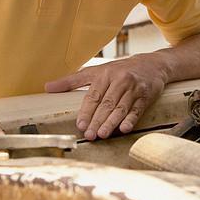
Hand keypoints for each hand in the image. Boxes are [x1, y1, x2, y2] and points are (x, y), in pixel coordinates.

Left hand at [45, 55, 166, 140]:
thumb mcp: (96, 71)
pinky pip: (137, 109)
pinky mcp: (146, 95)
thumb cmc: (120, 70)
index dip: (87, 111)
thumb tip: (47, 87)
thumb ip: (72, 81)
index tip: (80, 125)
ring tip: (103, 134)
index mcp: (105, 75)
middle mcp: (120, 80)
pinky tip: (124, 128)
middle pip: (107, 104)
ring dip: (112, 122)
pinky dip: (131, 119)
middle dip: (98, 120)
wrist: (152, 64)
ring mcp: (134, 88)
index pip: (94, 95)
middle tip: (90, 135)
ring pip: (121, 107)